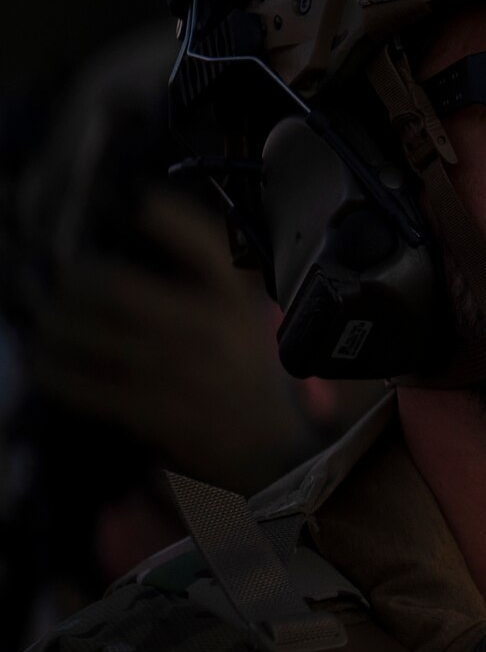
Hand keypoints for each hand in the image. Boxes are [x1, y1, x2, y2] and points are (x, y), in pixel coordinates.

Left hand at [30, 189, 315, 491]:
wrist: (273, 446)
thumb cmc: (254, 373)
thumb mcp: (251, 315)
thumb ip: (220, 278)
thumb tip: (156, 226)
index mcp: (238, 301)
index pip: (205, 244)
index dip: (168, 218)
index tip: (140, 205)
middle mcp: (208, 328)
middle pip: (117, 288)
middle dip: (76, 282)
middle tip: (62, 283)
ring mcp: (178, 371)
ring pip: (90, 334)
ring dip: (55, 325)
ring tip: (46, 322)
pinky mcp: (153, 411)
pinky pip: (85, 385)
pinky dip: (57, 371)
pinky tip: (47, 364)